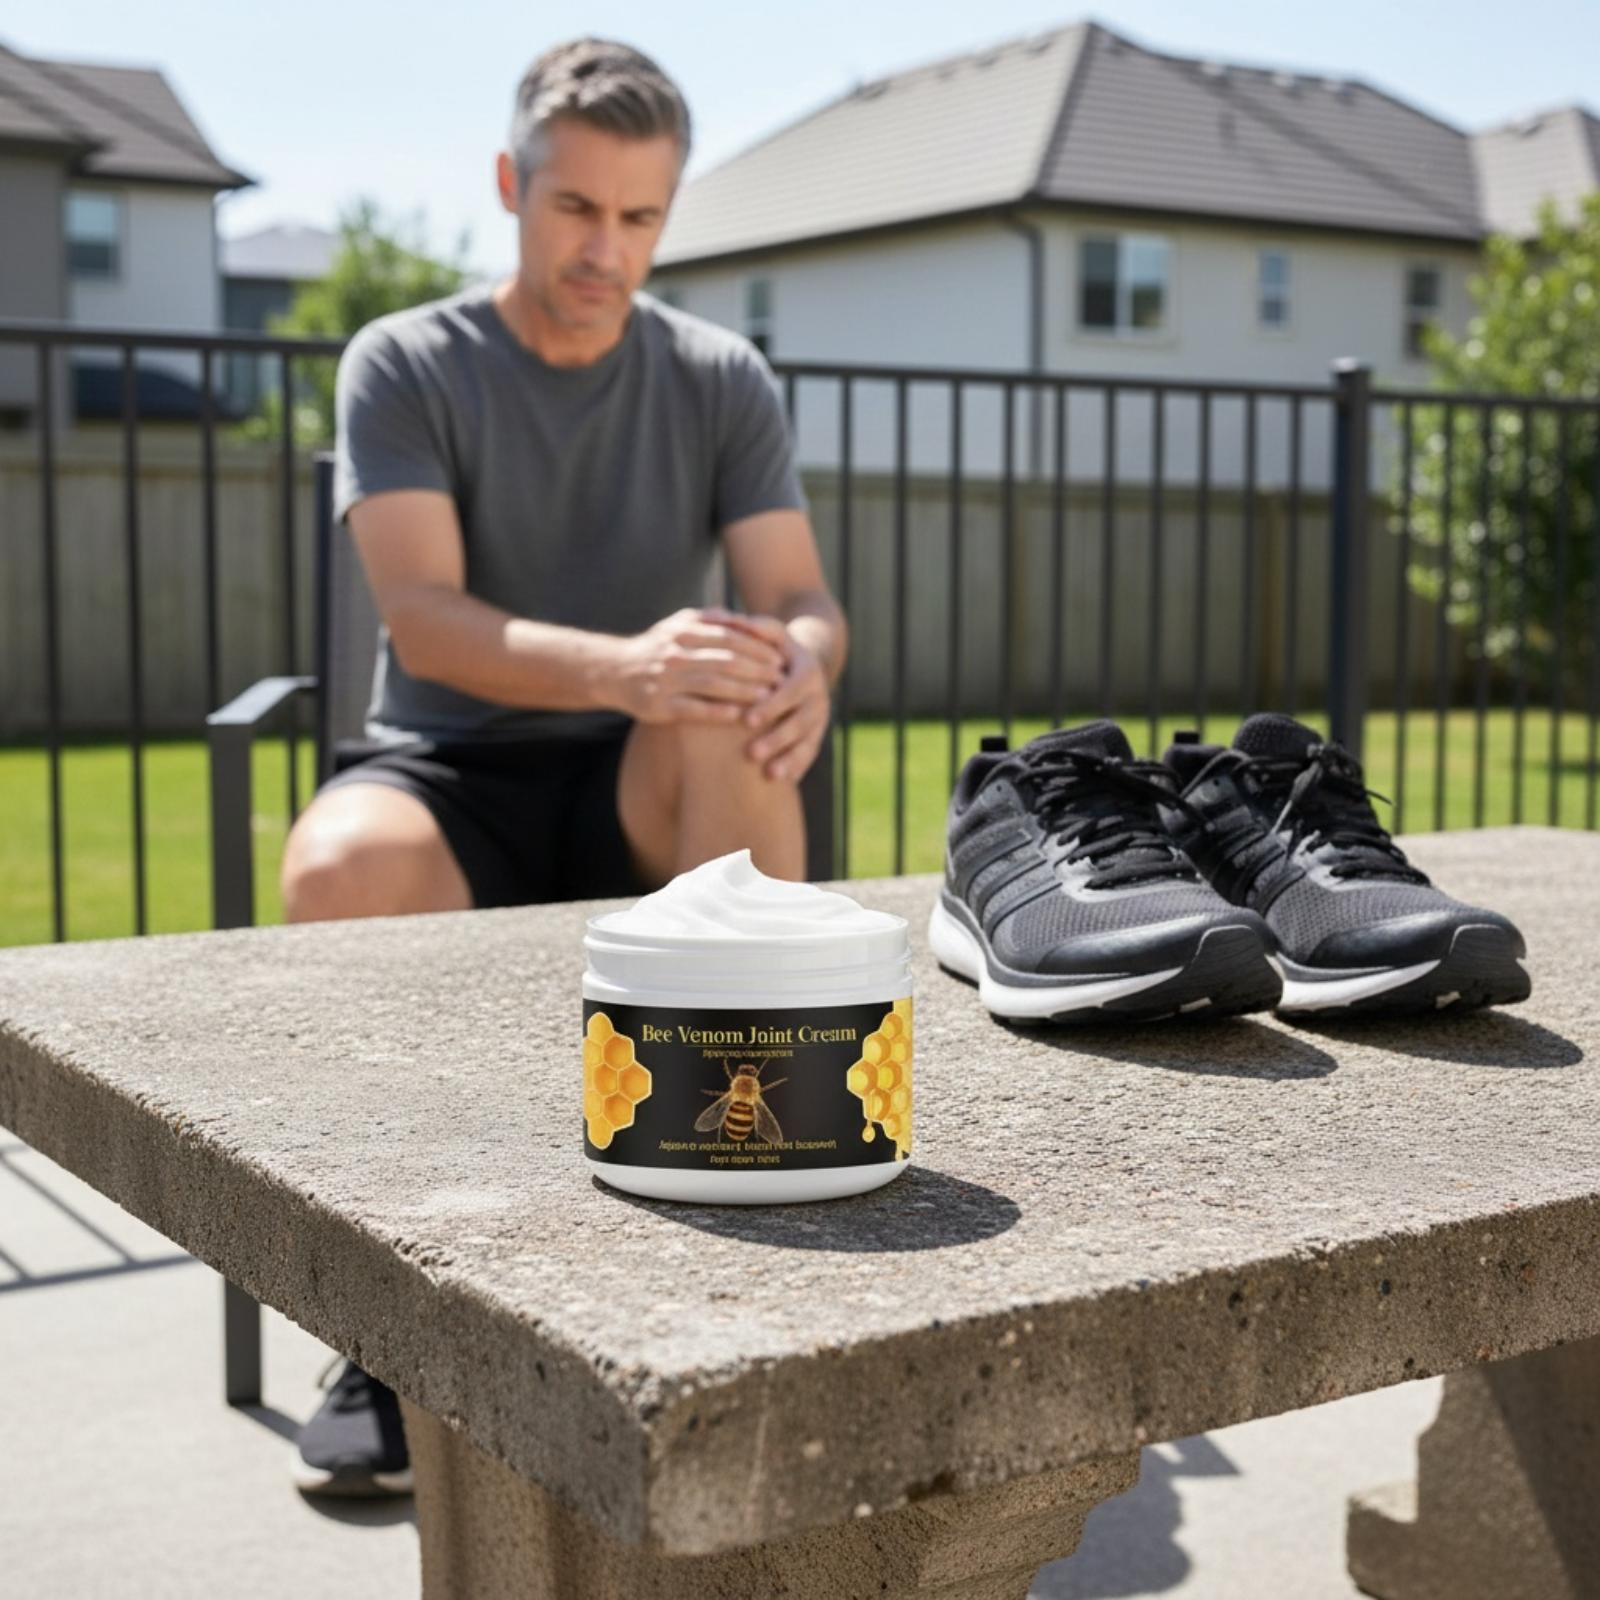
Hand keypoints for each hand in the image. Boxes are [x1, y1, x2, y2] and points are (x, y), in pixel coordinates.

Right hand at [609, 608, 786, 724]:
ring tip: (768, 698)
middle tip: (780, 679)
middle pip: (725, 660)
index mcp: (683, 631)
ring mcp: (666, 680)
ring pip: (712, 684)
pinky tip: (738, 715)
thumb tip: (740, 618)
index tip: (779, 658)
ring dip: (743, 691)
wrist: (614, 671)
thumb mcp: (677, 625)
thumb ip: (708, 619)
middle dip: (757, 670)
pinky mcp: (659, 705)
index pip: (729, 637)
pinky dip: (717, 712)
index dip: (757, 648)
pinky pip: (693, 709)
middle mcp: (675, 653)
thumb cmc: (657, 648)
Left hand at [738, 619, 829, 781]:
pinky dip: (797, 766)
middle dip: (778, 737)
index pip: (792, 689)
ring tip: (769, 774)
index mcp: (807, 669)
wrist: (801, 662)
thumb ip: (751, 627)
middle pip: (802, 719)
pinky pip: (810, 752)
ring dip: (789, 758)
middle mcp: (818, 694)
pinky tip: (782, 781)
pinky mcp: (817, 732)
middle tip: (752, 753)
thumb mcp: (769, 633)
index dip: (773, 705)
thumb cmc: (775, 647)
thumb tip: (727, 618)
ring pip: (809, 740)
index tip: (747, 720)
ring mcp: (820, 715)